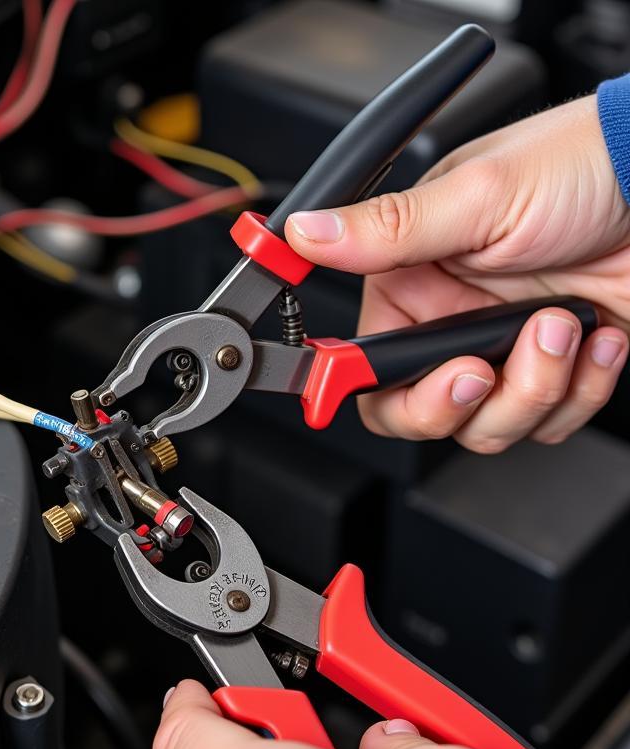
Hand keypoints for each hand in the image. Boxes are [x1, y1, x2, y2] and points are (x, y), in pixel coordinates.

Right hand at [285, 95, 629, 451]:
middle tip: (482, 370)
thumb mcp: (477, 198)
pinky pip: (549, 422)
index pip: (364, 367)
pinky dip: (581, 389)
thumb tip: (305, 233)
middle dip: (460, 402)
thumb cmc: (582, 167)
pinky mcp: (554, 370)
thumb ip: (386, 229)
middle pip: (419, 413)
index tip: (399, 387)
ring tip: (560, 326)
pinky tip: (596, 337)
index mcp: (412, 284)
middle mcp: (450, 323)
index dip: (368, 388)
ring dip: (533, 387)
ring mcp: (502, 351)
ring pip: (487, 426)